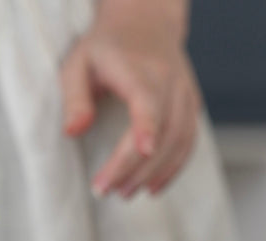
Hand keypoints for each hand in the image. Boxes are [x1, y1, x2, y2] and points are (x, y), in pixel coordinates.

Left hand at [60, 0, 199, 196]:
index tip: (142, 150)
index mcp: (140, 69)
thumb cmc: (106, 48)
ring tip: (126, 193)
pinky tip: (152, 186)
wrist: (146, 22)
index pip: (148, 100)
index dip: (148, 126)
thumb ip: (74, 98)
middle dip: (137, 166)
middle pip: (164, 130)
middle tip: (108, 191)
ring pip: (180, 140)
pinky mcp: (192, 106)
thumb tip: (73, 132)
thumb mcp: (78, 64)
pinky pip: (188, 142)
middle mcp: (170, 81)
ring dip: (155, 172)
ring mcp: (186, 94)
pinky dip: (173, 168)